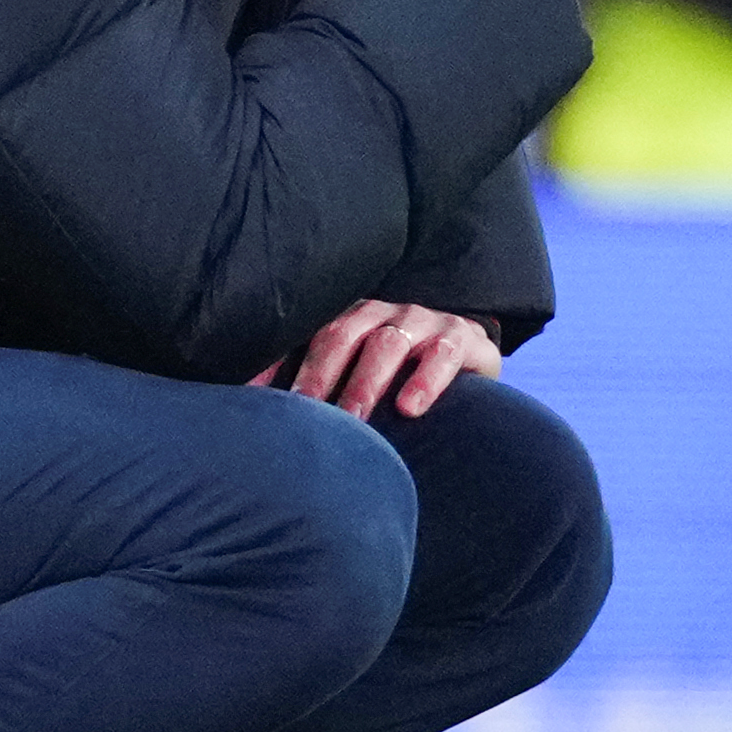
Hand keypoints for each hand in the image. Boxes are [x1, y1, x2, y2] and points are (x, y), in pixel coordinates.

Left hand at [257, 300, 499, 420]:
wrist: (472, 356)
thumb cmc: (405, 375)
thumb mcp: (362, 376)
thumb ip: (325, 388)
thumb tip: (265, 415)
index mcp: (350, 319)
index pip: (308, 335)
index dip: (282, 363)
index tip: (259, 398)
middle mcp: (382, 313)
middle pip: (342, 334)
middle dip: (319, 374)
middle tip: (304, 412)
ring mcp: (423, 321)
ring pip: (387, 343)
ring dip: (365, 382)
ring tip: (352, 417)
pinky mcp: (464, 338)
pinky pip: (443, 353)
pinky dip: (425, 380)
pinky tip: (410, 407)